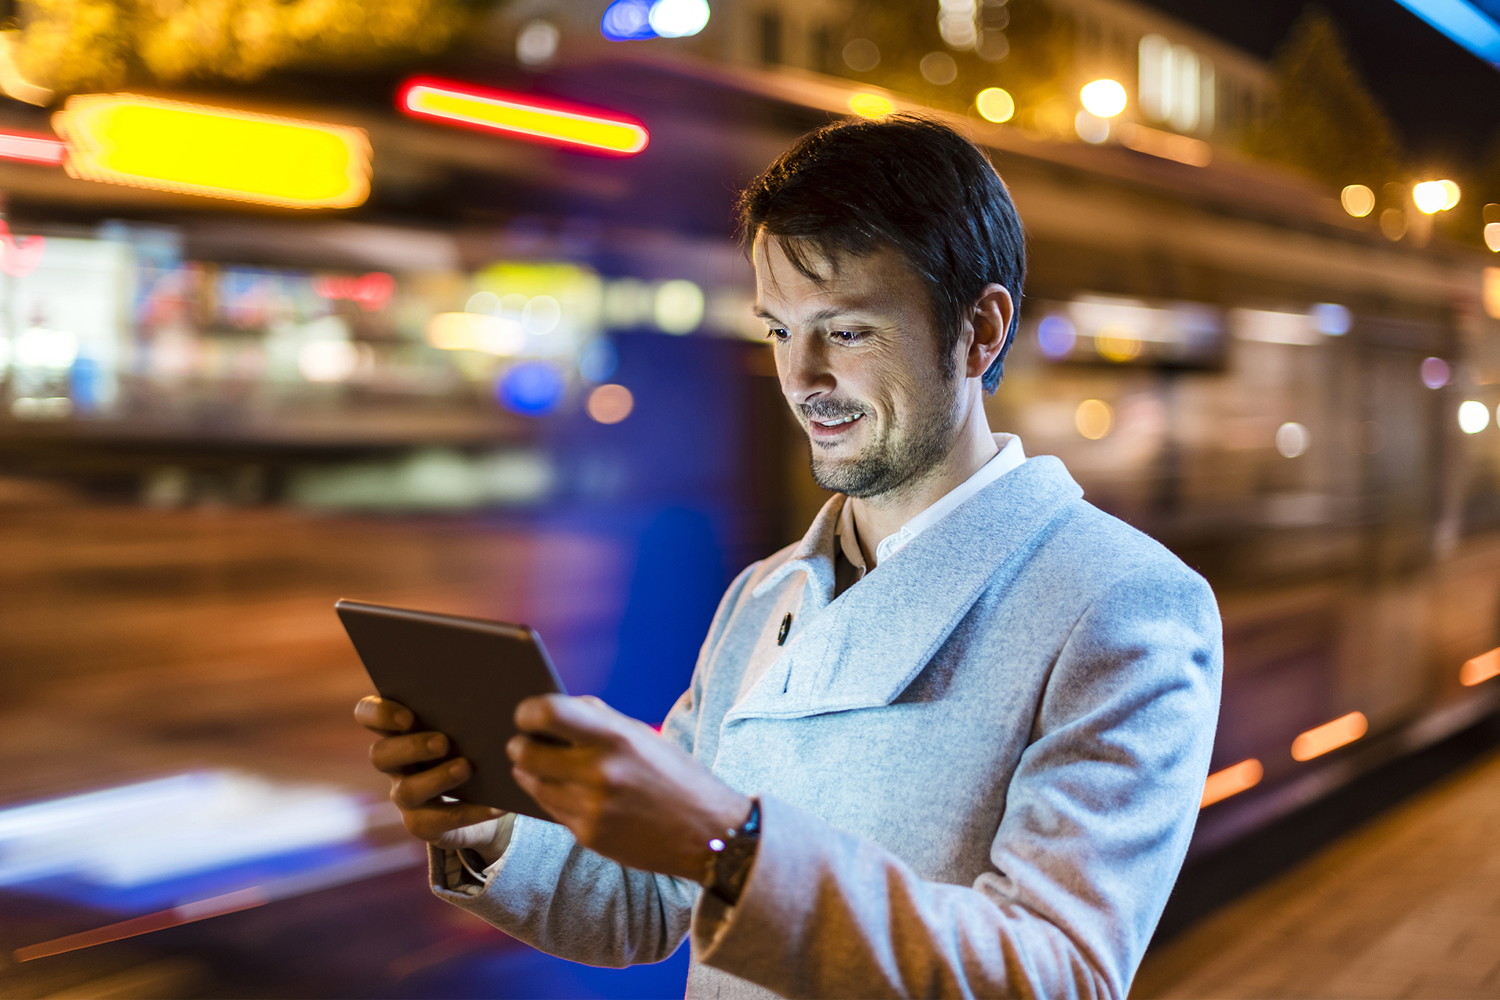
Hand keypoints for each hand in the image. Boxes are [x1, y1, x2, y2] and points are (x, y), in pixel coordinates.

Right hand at [355, 695, 506, 851]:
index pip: (368, 714)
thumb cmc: (476, 744)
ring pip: (405, 791)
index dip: (379, 714)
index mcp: (400, 729)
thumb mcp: (471, 723)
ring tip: (467, 768)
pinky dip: (470, 812)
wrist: (490, 797)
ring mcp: (406, 796)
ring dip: (437, 778)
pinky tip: (496, 805)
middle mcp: (396, 763)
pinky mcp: (424, 824)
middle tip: (443, 742)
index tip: (407, 717)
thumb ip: (467, 709)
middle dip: (410, 747)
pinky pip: (439, 821)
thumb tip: (487, 692)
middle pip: (380, 755)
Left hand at [508, 694, 750, 880]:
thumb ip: (600, 722)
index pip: (549, 712)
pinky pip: (551, 810)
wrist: (709, 834)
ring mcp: (591, 808)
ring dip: (530, 773)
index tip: (525, 713)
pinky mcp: (588, 836)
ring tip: (536, 765)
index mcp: (617, 738)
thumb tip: (553, 712)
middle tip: (520, 742)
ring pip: (533, 784)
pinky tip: (562, 790)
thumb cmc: (677, 777)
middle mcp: (600, 772)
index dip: (528, 711)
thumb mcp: (644, 737)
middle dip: (519, 746)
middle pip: (527, 753)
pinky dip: (552, 797)